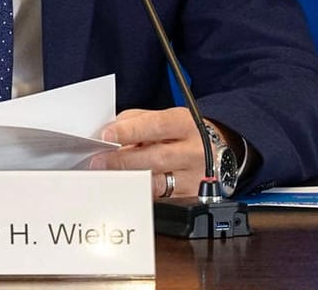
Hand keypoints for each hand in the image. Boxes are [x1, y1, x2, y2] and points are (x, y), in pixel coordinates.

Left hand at [87, 107, 208, 199]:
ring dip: (128, 180)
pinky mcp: (190, 198)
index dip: (130, 131)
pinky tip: (123, 191)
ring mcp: (194, 177)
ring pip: (158, 183)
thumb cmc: (182, 133)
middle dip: (123, 160)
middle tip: (99, 162)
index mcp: (184, 124)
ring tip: (107, 177)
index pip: (156, 126)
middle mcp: (193, 151)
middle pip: (156, 157)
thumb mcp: (164, 117)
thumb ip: (135, 121)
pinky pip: (160, 200)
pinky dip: (138, 194)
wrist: (218, 150)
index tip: (106, 136)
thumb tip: (109, 133)